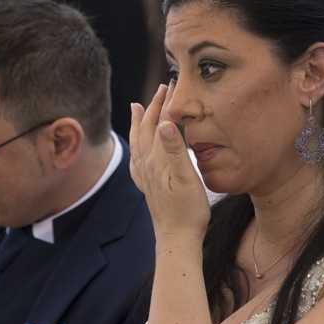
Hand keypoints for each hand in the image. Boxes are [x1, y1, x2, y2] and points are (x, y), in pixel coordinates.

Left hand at [129, 84, 210, 246]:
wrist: (177, 239)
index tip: (172, 84)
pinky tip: (136, 148)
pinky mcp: (147, 186)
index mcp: (157, 160)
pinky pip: (136, 160)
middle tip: (162, 88)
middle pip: (148, 129)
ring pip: (138, 142)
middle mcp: (147, 165)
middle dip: (154, 106)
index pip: (160, 123)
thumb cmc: (188, 211)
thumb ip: (175, 150)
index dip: (165, 103)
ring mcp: (145, 176)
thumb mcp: (187, 179)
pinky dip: (135, 146)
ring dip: (140, 122)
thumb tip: (166, 123)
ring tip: (136, 107)